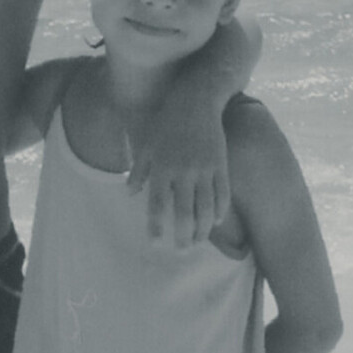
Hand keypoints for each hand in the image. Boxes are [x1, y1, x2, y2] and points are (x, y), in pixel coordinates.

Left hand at [126, 106, 229, 246]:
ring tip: (197, 241)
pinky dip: (220, 211)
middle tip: (181, 250)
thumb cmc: (166, 123)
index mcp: (162, 167)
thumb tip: (130, 195)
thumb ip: (139, 172)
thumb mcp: (146, 145)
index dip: (156, 225)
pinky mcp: (221, 164)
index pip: (157, 204)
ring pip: (207, 208)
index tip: (155, 242)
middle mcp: (184, 171)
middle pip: (185, 212)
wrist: (196, 101)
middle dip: (183, 236)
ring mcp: (205, 169)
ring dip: (203, 229)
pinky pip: (222, 194)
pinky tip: (215, 222)